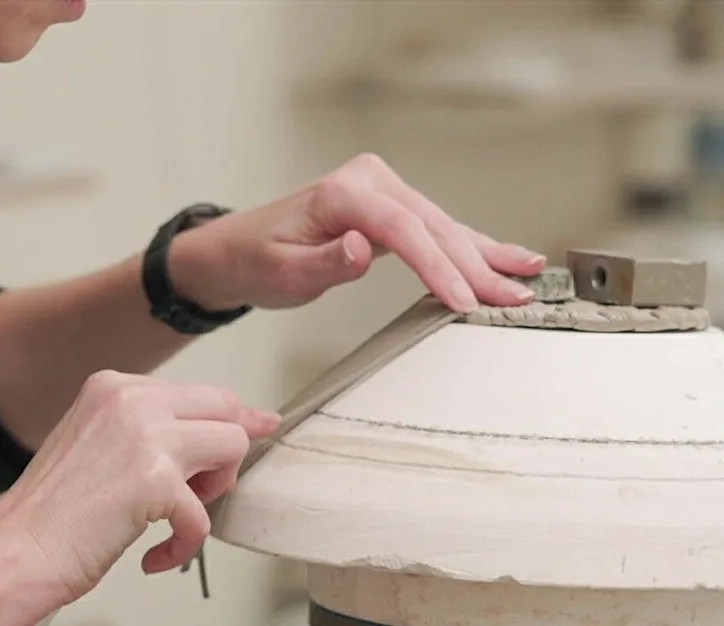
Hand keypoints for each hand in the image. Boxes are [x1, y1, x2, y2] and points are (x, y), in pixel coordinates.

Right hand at [0, 370, 279, 603]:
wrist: (15, 552)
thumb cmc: (53, 514)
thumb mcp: (100, 446)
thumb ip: (153, 431)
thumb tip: (232, 426)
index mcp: (115, 387)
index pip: (201, 393)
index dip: (229, 424)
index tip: (253, 433)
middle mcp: (131, 399)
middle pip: (226, 409)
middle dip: (225, 455)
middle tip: (197, 493)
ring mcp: (145, 436)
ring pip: (233, 446)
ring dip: (213, 491)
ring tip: (174, 517)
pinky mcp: (155, 481)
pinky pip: (205, 515)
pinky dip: (185, 546)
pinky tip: (153, 558)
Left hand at [169, 153, 546, 315]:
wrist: (239, 252)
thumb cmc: (257, 262)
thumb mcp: (282, 272)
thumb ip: (325, 262)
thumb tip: (363, 248)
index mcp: (344, 193)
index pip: (402, 230)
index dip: (437, 267)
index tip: (462, 301)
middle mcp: (370, 183)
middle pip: (434, 226)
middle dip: (477, 266)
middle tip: (514, 298)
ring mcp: (383, 193)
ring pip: (444, 227)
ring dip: (485, 257)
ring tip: (528, 276)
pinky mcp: (390, 211)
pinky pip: (435, 231)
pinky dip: (469, 248)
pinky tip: (504, 257)